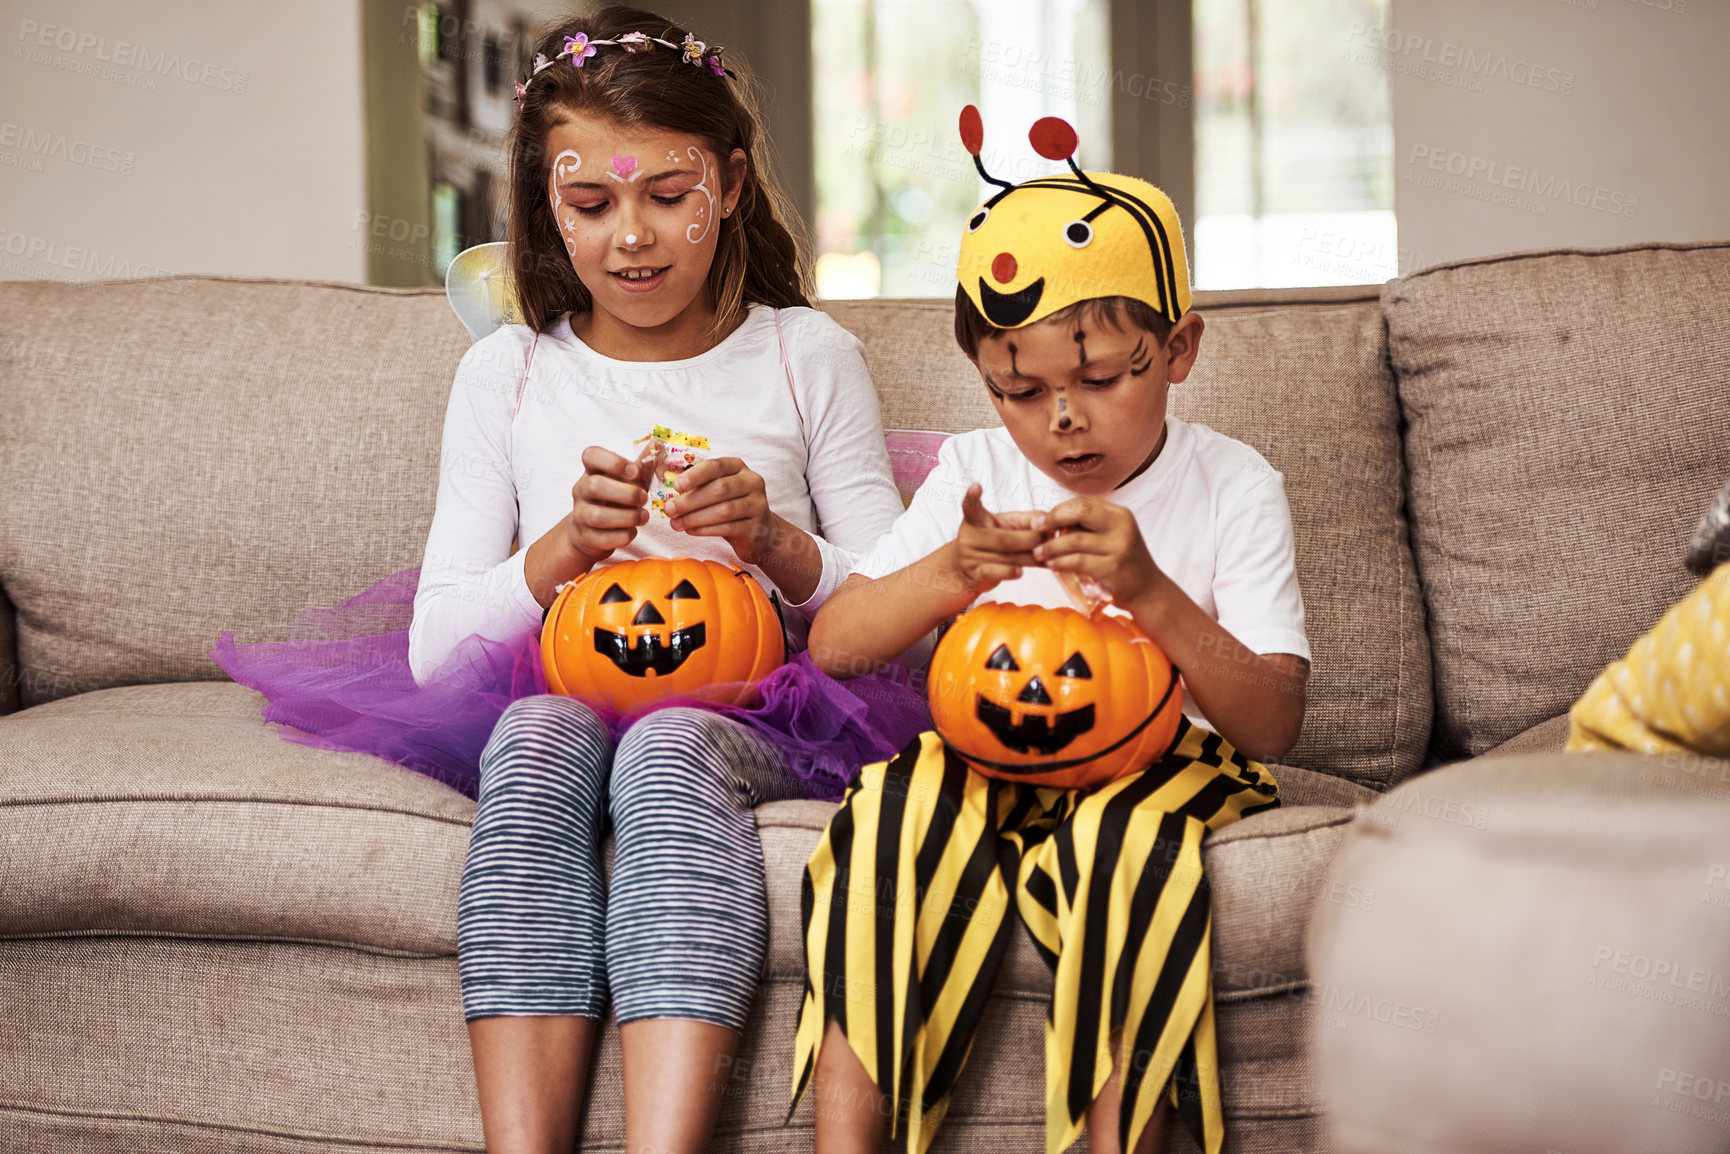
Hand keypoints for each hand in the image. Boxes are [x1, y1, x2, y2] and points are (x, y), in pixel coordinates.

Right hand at [565, 445, 649, 564]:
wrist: (590, 531)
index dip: (613, 461)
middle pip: (595, 486)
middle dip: (625, 493)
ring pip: (597, 515)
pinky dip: (622, 536)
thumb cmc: (615, 499)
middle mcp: (582, 490)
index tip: (633, 471)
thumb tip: (661, 443)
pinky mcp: (585, 536)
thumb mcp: (627, 480)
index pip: (591, 455)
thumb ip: (642, 464)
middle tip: (644, 499)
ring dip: (626, 517)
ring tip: (643, 517)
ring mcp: (581, 514)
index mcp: (592, 471)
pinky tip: (632, 531)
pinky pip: (602, 538)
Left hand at [663, 456, 777, 564]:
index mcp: (738, 467)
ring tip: (676, 524)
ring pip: (724, 510)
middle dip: (691, 500)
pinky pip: (728, 528)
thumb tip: (671, 496)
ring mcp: (758, 505)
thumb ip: (699, 487)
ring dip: (695, 518)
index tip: (676, 486)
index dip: (695, 475)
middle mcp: (752, 482)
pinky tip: (690, 531)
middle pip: (720, 489)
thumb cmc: (731, 506)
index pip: (716, 466)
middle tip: (670, 510)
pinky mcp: (756, 527)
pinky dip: (705, 530)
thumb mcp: (717, 490)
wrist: (760, 531)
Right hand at [954, 483, 1047, 591]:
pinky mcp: (973, 573)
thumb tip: (1049, 522)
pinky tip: (1020, 572)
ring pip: (1005, 557)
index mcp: (976, 520)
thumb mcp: (1005, 526)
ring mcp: (969, 556)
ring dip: (1030, 558)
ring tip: (1047, 556)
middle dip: (1031, 539)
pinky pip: (994, 572)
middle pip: (1004, 538)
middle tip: (1049, 539)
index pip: (971, 507)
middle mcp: (969, 536)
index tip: (976, 486)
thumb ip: (1026, 521)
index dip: (972, 496)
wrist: (966, 569)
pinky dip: (1009, 572)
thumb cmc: (992, 542)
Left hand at [1032, 495, 1162, 607]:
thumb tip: (1052, 521)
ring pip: (1075, 540)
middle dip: (1053, 519)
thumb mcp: (1112, 537)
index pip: (1084, 503)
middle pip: (1081, 512)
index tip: (1042, 519)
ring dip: (1051, 546)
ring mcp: (1119, 546)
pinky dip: (1061, 562)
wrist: (1148, 590)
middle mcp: (1122, 526)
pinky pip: (1078, 561)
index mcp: (1119, 515)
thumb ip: (1089, 528)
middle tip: (1035, 529)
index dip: (1059, 509)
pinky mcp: (1113, 567)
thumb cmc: (1123, 562)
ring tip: (1038, 553)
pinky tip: (1052, 565)